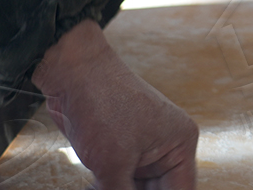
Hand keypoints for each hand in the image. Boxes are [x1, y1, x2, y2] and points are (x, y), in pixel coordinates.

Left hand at [32, 22, 199, 189]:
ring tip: (99, 187)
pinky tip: (94, 188)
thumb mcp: (113, 163)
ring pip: (136, 188)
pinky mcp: (120, 150)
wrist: (72, 73)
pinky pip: (120, 181)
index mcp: (180, 143)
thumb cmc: (102, 103)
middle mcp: (166, 146)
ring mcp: (142, 148)